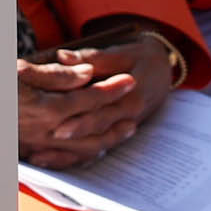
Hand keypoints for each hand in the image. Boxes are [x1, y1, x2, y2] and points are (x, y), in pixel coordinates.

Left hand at [16, 29, 176, 168]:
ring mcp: (125, 126)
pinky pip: (100, 146)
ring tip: (46, 154)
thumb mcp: (121, 53)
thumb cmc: (140, 59)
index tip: (60, 125)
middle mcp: (130, 117)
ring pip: (98, 143)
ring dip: (73, 150)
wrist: (164, 71)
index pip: (105, 113)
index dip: (82, 121)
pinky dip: (79, 153)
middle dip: (74, 137)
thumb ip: (92, 58)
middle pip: (99, 131)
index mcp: (133, 98)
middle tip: (50, 140)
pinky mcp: (119, 130)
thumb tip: (63, 56)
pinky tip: (58, 157)